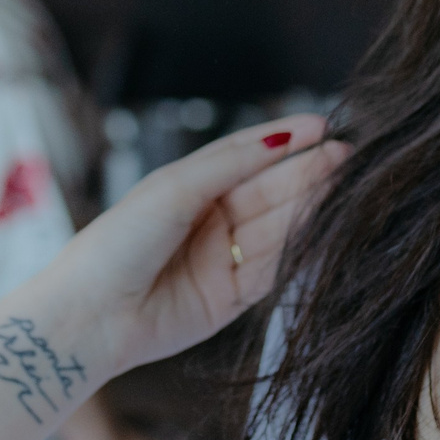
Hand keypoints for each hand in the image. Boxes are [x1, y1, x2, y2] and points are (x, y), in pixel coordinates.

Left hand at [25, 117, 345, 380]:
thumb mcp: (173, 189)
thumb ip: (229, 165)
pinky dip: (300, 249)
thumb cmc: (118, 244)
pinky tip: (325, 227)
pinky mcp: (231, 297)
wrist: (92, 315)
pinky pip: (274, 268)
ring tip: (346, 184)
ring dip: (310, 207)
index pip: (247, 155)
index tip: (322, 124)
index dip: (284, 140)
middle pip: (268, 190)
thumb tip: (279, 139)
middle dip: (306, 172)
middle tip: (348, 155)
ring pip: (277, 227)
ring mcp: (222, 258)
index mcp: (189, 186)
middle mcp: (209, 219)